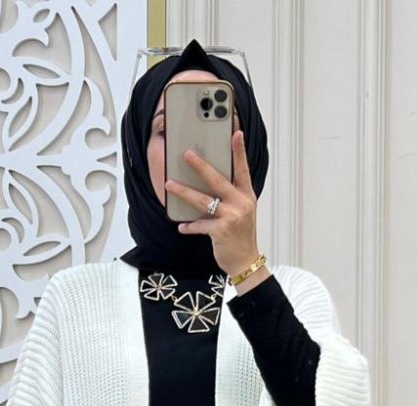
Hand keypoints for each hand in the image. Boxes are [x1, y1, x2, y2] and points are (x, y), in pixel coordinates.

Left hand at [165, 129, 261, 277]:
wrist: (245, 260)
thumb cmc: (240, 234)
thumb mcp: (241, 212)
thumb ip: (229, 197)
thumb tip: (206, 185)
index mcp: (246, 195)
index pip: (242, 169)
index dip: (239, 151)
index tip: (235, 133)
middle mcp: (241, 203)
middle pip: (217, 179)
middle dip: (200, 165)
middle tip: (187, 154)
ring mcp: (232, 216)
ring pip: (203, 200)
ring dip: (184, 192)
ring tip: (170, 184)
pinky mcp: (221, 231)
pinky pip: (199, 225)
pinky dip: (189, 226)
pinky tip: (181, 226)